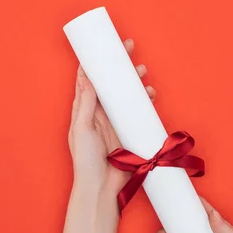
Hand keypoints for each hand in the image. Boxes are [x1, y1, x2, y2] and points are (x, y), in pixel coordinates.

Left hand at [69, 39, 154, 200]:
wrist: (102, 188)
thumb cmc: (86, 161)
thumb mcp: (81, 129)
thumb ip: (85, 104)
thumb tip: (87, 77)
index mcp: (84, 110)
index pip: (88, 79)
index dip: (95, 61)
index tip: (104, 44)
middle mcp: (100, 113)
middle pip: (110, 83)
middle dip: (119, 65)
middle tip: (129, 48)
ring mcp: (116, 122)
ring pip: (126, 95)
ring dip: (134, 81)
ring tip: (143, 72)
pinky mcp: (129, 132)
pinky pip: (138, 111)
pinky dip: (144, 101)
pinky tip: (150, 95)